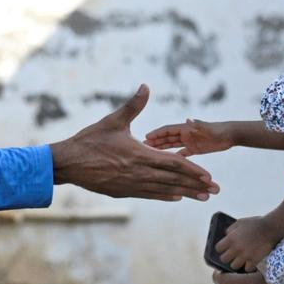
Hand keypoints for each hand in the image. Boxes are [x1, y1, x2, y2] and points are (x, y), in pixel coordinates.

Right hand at [50, 84, 218, 200]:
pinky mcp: (123, 191)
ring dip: (185, 193)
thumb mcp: (113, 120)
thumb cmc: (90, 140)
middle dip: (196, 185)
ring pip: (164, 190)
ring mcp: (131, 185)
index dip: (192, 170)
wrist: (68, 163)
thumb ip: (133, 105)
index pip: (173, 163)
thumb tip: (146, 86)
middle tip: (216, 190)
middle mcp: (139, 173)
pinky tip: (176, 196)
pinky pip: (149, 195)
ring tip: (202, 197)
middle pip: (173, 180)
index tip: (208, 175)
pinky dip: (165, 195)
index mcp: (139, 155)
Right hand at [144, 118, 232, 155]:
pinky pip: (180, 155)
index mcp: (185, 128)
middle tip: (142, 147)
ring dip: (161, 150)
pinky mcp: (193, 149)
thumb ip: (197, 125)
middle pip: (166, 138)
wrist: (231, 135)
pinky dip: (173, 158)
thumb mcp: (207, 128)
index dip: (156, 133)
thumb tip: (188, 119)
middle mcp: (185, 135)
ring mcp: (188, 142)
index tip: (145, 138)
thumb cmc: (219, 130)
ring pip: (171, 147)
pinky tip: (165, 165)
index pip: (167, 130)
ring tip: (149, 155)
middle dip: (155, 142)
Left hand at [216, 215, 279, 271]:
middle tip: (231, 256)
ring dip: (236, 263)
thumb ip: (231, 229)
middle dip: (226, 257)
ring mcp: (245, 255)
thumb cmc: (255, 223)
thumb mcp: (240, 222)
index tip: (224, 248)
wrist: (270, 228)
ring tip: (240, 260)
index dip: (221, 248)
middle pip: (224, 259)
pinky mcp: (254, 260)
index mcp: (231, 238)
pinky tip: (250, 262)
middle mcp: (236, 248)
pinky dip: (248, 266)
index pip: (218, 248)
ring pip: (234, 266)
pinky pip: (247, 268)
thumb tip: (226, 235)